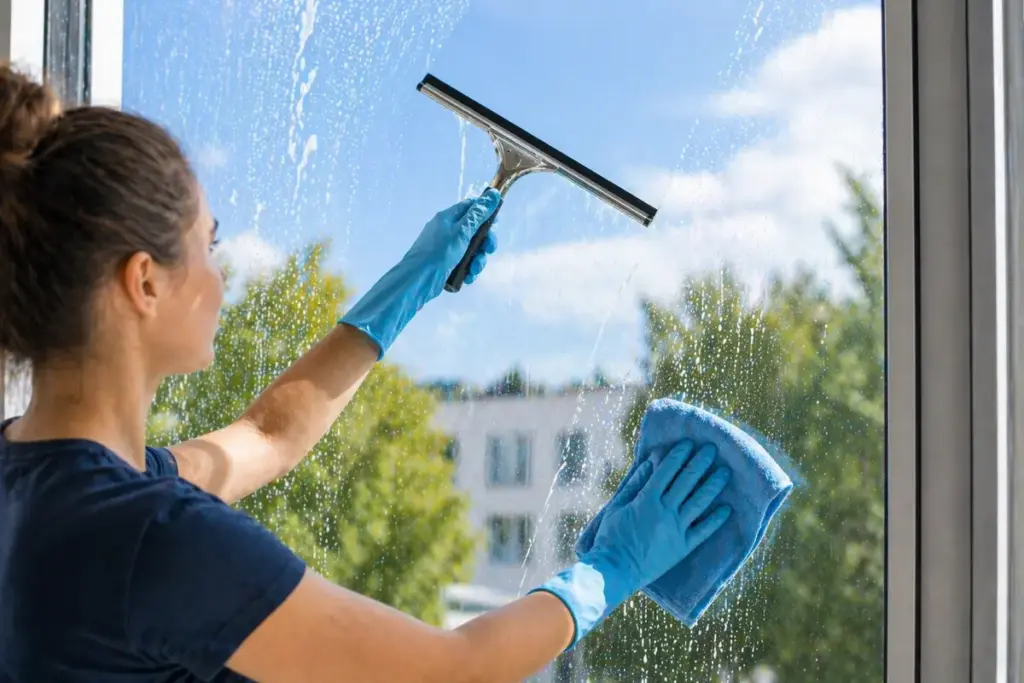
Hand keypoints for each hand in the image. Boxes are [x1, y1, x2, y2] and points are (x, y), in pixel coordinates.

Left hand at [339, 190, 499, 356]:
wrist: (418, 280)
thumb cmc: (439, 252)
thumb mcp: (462, 231)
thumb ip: (479, 214)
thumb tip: (493, 193)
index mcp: (448, 217)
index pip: (471, 207)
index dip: (485, 213)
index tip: (496, 223)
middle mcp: (447, 231)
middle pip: (474, 231)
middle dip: (484, 242)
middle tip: (487, 250)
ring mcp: (446, 248)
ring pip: (472, 250)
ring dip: (478, 260)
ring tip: (473, 269)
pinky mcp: (447, 264)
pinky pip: (464, 264)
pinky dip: (468, 270)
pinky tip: (467, 277)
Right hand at [530, 440, 730, 646]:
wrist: (615, 571)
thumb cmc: (611, 537)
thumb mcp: (617, 507)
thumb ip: (634, 485)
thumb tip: (650, 464)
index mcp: (647, 500)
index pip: (667, 471)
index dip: (678, 456)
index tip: (688, 443)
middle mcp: (665, 511)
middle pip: (687, 482)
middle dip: (700, 463)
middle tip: (712, 449)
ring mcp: (676, 529)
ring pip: (699, 502)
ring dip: (713, 485)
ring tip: (725, 472)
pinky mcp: (682, 547)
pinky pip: (703, 531)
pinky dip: (716, 519)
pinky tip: (727, 508)